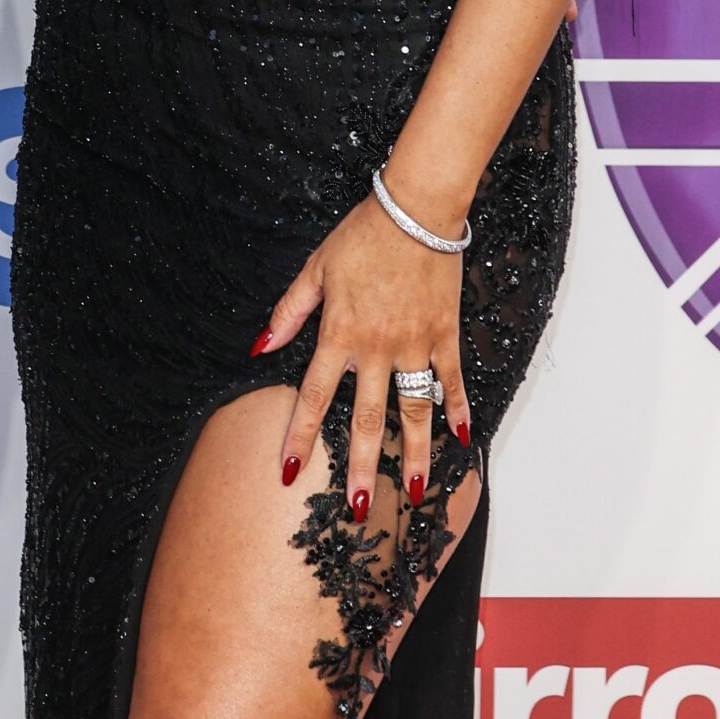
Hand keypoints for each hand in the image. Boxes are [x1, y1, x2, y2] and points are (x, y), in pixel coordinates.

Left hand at [257, 193, 468, 521]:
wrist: (415, 210)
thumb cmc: (362, 235)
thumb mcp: (315, 269)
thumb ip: (289, 312)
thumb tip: (259, 346)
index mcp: (339, 333)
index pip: (314, 396)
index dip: (299, 435)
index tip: (288, 471)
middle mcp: (376, 347)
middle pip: (366, 417)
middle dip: (361, 466)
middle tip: (358, 507)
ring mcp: (414, 344)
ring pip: (413, 409)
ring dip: (413, 452)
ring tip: (413, 491)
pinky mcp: (444, 334)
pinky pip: (451, 379)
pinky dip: (456, 409)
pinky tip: (460, 438)